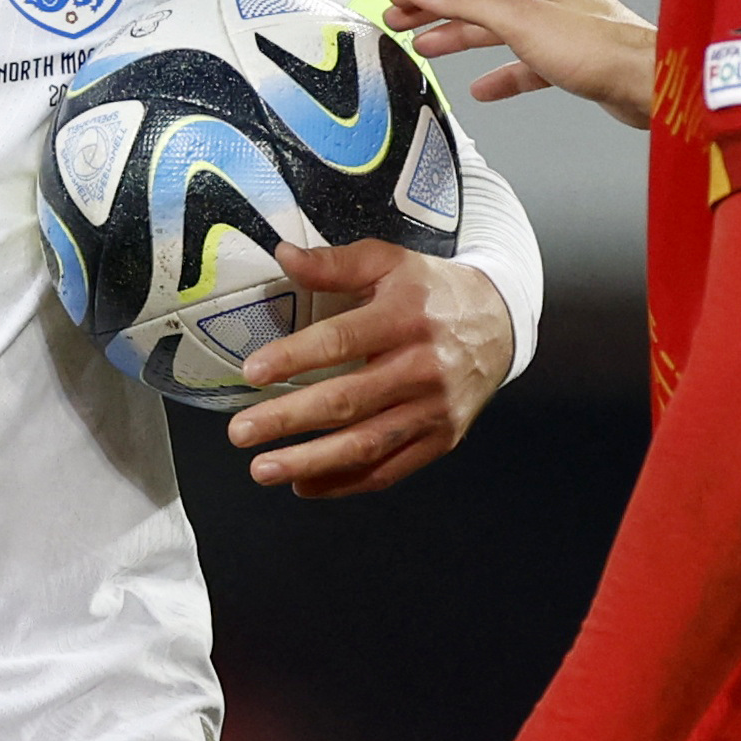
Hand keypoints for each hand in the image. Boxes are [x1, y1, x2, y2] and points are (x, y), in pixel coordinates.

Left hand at [224, 241, 512, 495]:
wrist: (500, 324)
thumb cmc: (432, 291)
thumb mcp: (390, 263)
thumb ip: (336, 263)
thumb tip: (282, 254)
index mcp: (406, 317)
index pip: (343, 340)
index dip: (295, 357)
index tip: (252, 372)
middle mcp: (423, 367)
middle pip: (348, 401)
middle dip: (289, 420)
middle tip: (240, 433)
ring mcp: (434, 410)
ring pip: (366, 445)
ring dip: (310, 463)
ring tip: (262, 469)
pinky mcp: (441, 440)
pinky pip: (389, 471)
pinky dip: (344, 483)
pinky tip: (304, 485)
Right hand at [383, 0, 654, 128]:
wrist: (646, 82)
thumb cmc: (598, 47)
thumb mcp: (517, 19)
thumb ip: (466, 1)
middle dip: (437, 8)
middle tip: (402, 21)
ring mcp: (557, 26)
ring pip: (497, 28)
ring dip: (460, 38)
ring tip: (426, 48)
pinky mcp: (569, 58)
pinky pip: (523, 62)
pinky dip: (499, 73)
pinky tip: (484, 88)